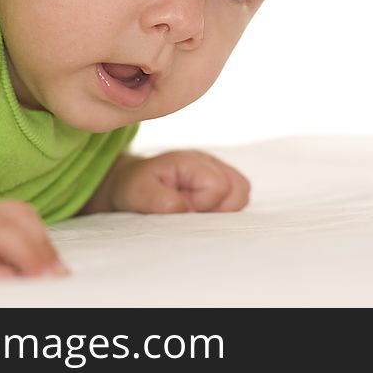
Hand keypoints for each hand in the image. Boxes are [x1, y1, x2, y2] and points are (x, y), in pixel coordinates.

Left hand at [97, 150, 250, 213]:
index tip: (182, 209)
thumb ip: (162, 201)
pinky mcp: (220, 184)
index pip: (219, 187)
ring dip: (222, 211)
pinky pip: (236, 200)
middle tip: (192, 212)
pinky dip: (222, 211)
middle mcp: (209, 163)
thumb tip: (189, 210)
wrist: (130, 184)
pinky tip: (201, 211)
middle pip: (240, 189)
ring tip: (196, 212)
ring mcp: (217, 172)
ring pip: (242, 195)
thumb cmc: (134, 187)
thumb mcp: (138, 193)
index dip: (203, 206)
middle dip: (218, 210)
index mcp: (191, 160)